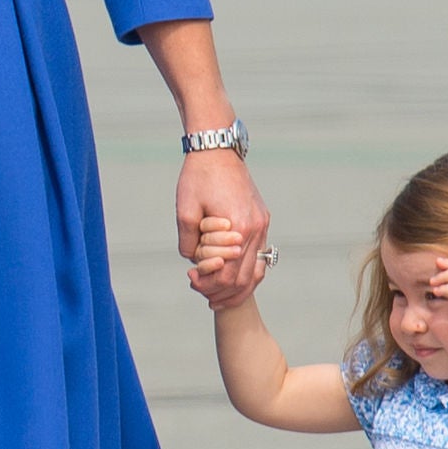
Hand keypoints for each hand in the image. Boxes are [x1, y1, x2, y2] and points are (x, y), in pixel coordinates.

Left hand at [179, 150, 267, 310]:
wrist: (217, 151)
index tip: (191, 282)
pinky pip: (259, 254)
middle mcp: (256, 229)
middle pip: (245, 278)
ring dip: (239, 287)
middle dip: (224, 292)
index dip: (209, 284)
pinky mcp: (261, 219)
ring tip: (219, 296)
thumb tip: (194, 264)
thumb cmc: (198, 178)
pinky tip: (233, 277)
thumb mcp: (185, 212)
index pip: (228, 273)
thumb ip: (189, 243)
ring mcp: (262, 225)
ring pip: (257, 270)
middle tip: (205, 297)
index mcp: (239, 228)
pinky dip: (247, 270)